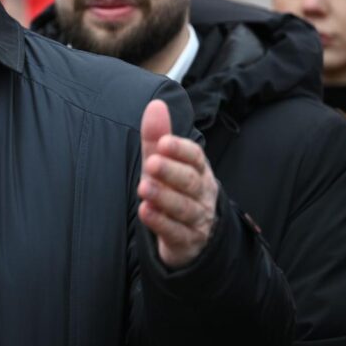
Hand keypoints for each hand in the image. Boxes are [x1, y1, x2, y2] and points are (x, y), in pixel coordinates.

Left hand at [137, 99, 217, 268]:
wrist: (192, 236)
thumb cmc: (176, 189)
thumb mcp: (165, 162)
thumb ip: (158, 136)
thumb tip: (156, 104)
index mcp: (199, 170)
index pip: (195, 157)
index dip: (181, 149)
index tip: (163, 142)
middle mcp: (202, 194)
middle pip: (189, 181)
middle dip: (171, 171)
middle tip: (152, 163)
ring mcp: (197, 219)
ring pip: (183, 208)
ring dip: (163, 197)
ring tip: (144, 187)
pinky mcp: (187, 241)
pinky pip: (175, 232)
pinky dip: (160, 222)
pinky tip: (145, 212)